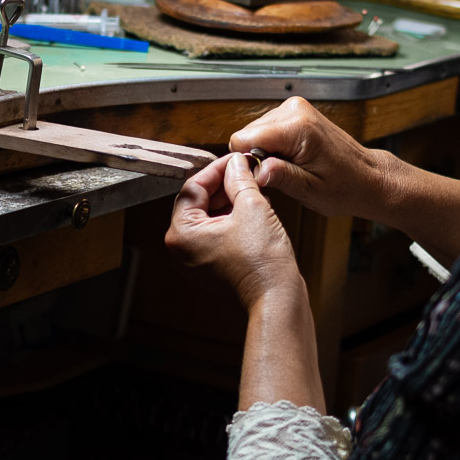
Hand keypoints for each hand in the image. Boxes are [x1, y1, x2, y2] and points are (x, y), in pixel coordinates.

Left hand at [165, 152, 304, 312]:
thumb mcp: (251, 207)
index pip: (193, 188)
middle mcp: (182, 250)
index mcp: (181, 234)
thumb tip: (236, 164)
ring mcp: (196, 261)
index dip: (217, 169)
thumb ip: (239, 180)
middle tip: (246, 171)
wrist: (278, 299)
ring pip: (210, 218)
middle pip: (199, 203)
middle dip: (224, 185)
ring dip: (231, 201)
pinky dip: (233, 220)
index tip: (235, 160)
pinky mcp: (213, 268)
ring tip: (254, 189)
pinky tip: (254, 209)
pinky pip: (218, 235)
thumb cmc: (262, 263)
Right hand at [228, 97, 389, 219]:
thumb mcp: (310, 190)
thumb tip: (254, 170)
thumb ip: (280, 177)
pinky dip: (274, 146)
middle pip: (247, 134)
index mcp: (297, 128)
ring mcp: (295, 108)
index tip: (265, 176)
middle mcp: (294, 110)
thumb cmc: (345, 186)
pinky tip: (293, 158)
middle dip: (258, 157)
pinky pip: (267, 130)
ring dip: (267, 152)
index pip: (242, 139)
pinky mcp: (295, 111)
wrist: (366, 176)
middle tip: (285, 174)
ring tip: (293, 167)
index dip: (248, 162)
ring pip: (255, 132)